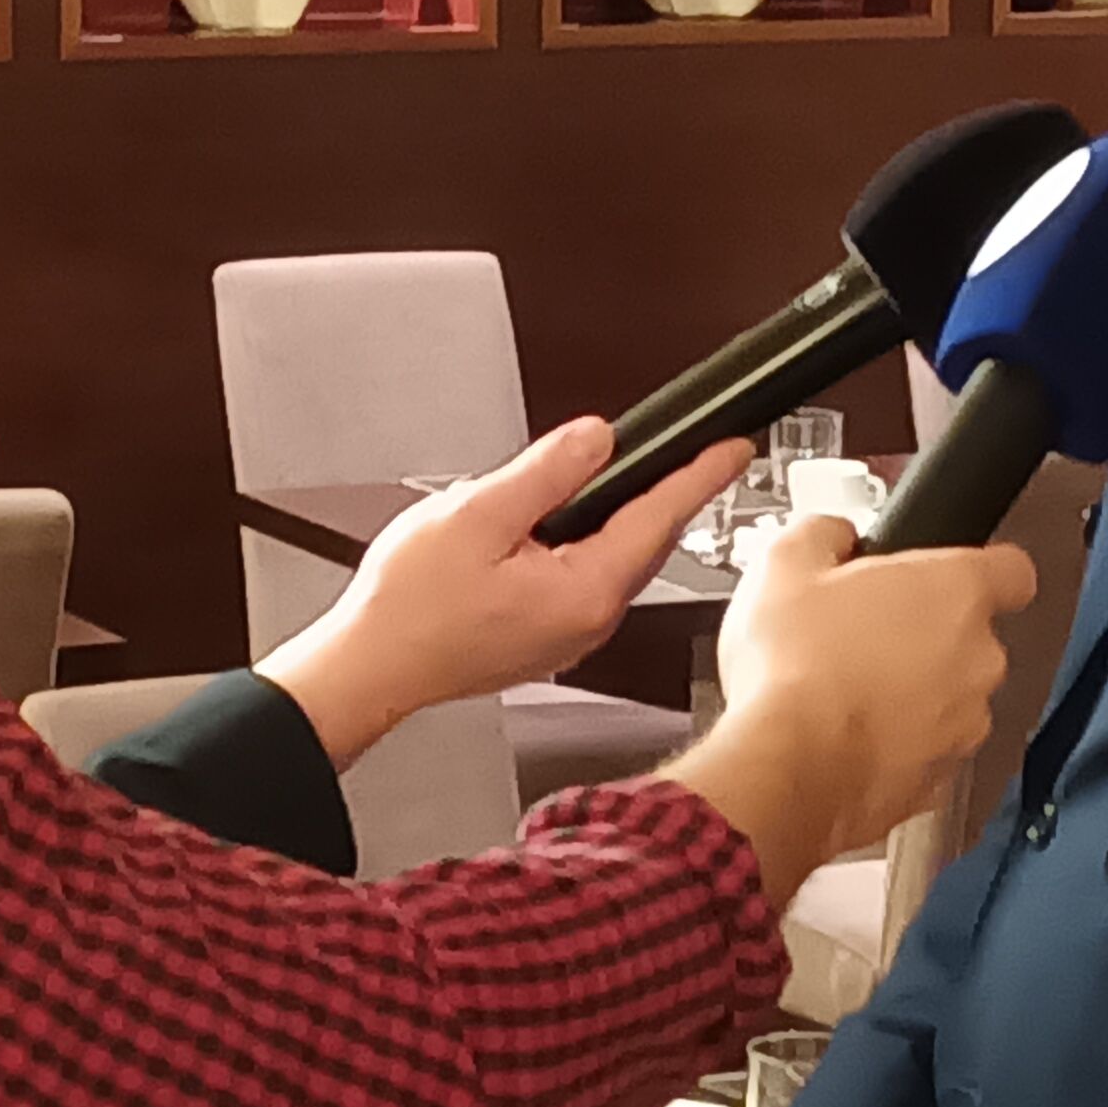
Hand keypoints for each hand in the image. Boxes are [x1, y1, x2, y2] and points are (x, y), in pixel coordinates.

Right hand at [256, 420, 741, 768]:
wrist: (374, 666)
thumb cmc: (412, 607)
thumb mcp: (478, 514)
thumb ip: (545, 473)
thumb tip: (595, 441)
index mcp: (584, 591)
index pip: (660, 518)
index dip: (700, 474)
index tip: (733, 447)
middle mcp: (589, 620)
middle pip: (644, 541)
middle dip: (663, 491)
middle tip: (689, 449)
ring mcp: (569, 634)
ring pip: (614, 559)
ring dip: (619, 517)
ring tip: (613, 476)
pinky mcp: (548, 638)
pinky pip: (586, 578)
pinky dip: (587, 544)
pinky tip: (561, 524)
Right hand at [671, 518, 1031, 901]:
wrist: (786, 773)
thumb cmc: (795, 669)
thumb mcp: (785, 564)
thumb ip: (824, 534)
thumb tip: (833, 536)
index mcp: (956, 592)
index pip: (1012, 570)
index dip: (981, 568)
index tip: (945, 572)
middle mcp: (979, 659)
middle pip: (970, 635)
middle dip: (922, 633)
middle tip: (860, 630)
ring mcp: (965, 724)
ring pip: (950, 696)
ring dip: (911, 691)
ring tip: (842, 688)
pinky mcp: (941, 778)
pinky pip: (927, 747)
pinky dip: (896, 741)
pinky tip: (842, 734)